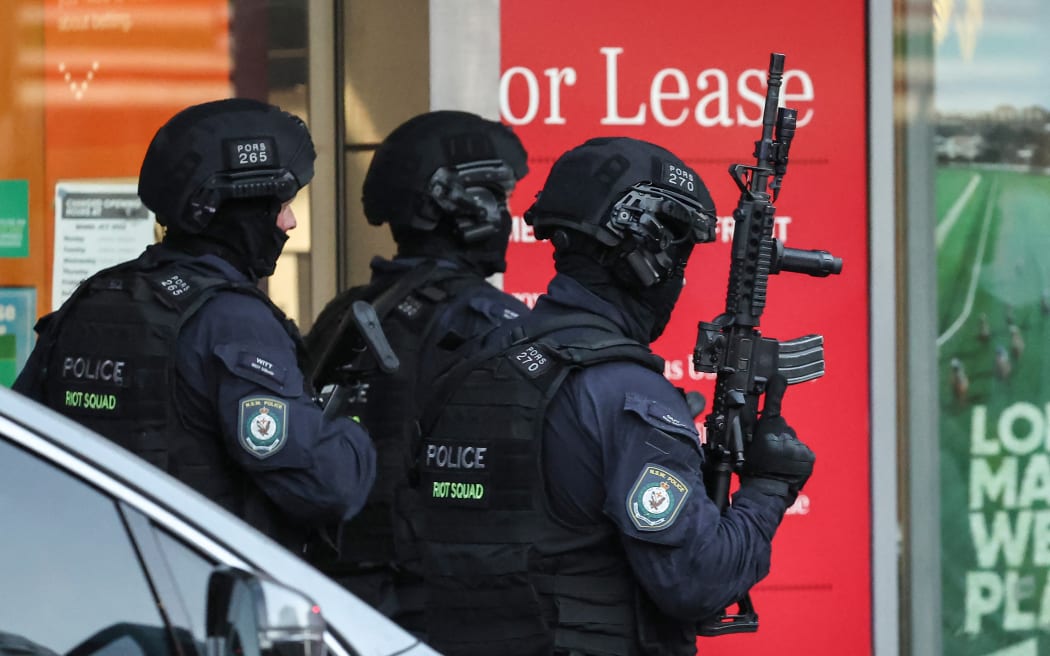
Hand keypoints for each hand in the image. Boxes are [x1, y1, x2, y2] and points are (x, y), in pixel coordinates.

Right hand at [741, 375, 814, 496]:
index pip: (772, 407)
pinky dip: (796, 455)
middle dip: (775, 434)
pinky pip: (801, 449)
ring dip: (785, 446)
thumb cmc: (752, 471)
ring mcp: (798, 447)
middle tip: (767, 450)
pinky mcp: (809, 456)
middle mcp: (784, 437)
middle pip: (780, 426)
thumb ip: (748, 428)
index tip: (779, 378)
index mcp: (767, 433)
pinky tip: (787, 465)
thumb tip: (749, 412)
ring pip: (791, 438)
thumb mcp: (743, 447)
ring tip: (777, 461)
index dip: (775, 390)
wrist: (768, 492)